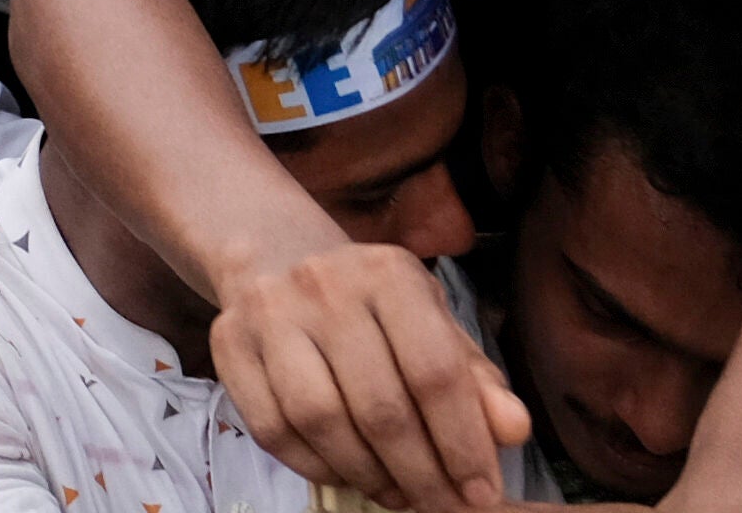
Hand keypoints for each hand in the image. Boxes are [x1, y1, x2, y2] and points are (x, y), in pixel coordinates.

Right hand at [205, 235, 532, 512]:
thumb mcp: (432, 322)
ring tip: (396, 493)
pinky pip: (273, 430)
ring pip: (321, 422)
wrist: (274, 254)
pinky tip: (347, 472)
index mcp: (389, 273)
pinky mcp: (228, 344)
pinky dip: (316, 467)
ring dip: (366, 475)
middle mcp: (324, 285)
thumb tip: (513, 430)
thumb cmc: (372, 303)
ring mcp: (269, 313)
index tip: (482, 493)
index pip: (435, 372)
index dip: (464, 444)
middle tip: (440, 508)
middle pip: (379, 407)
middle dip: (419, 475)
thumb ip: (476, 379)